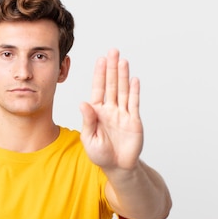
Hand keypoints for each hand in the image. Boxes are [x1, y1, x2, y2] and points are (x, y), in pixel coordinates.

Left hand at [79, 49, 142, 171]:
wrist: (117, 167)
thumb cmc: (100, 154)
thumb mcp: (89, 138)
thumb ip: (88, 120)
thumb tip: (83, 103)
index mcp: (96, 112)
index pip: (98, 89)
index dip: (99, 74)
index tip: (100, 59)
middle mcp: (110, 109)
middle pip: (112, 85)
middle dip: (111, 68)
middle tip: (113, 51)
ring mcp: (123, 114)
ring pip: (123, 90)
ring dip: (123, 75)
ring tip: (123, 60)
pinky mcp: (133, 121)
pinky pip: (134, 103)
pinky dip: (134, 91)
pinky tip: (134, 79)